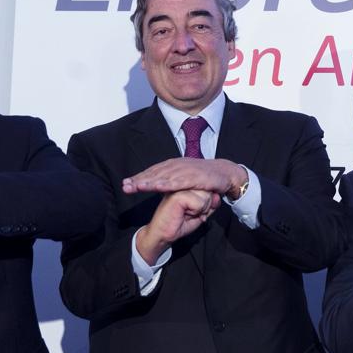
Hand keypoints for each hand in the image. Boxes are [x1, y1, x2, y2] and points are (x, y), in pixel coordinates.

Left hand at [123, 158, 245, 195]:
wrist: (226, 173)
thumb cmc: (205, 177)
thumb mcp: (185, 178)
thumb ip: (172, 181)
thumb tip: (157, 185)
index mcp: (174, 166)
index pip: (154, 171)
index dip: (139, 177)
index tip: (126, 184)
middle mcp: (178, 165)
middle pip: (155, 173)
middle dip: (139, 180)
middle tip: (125, 186)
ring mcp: (187, 170)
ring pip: (165, 176)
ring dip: (150, 181)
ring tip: (136, 186)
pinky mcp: (196, 176)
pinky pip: (179, 181)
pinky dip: (168, 183)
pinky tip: (157, 186)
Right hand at [135, 189, 220, 263]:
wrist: (163, 235)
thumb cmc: (179, 224)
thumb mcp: (201, 213)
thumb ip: (211, 204)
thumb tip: (217, 195)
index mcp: (186, 186)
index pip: (208, 189)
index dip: (207, 203)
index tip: (195, 211)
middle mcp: (183, 184)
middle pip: (209, 192)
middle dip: (205, 206)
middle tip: (190, 213)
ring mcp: (179, 187)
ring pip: (206, 196)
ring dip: (200, 209)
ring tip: (186, 213)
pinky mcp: (178, 195)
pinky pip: (199, 202)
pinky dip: (195, 212)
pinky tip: (183, 213)